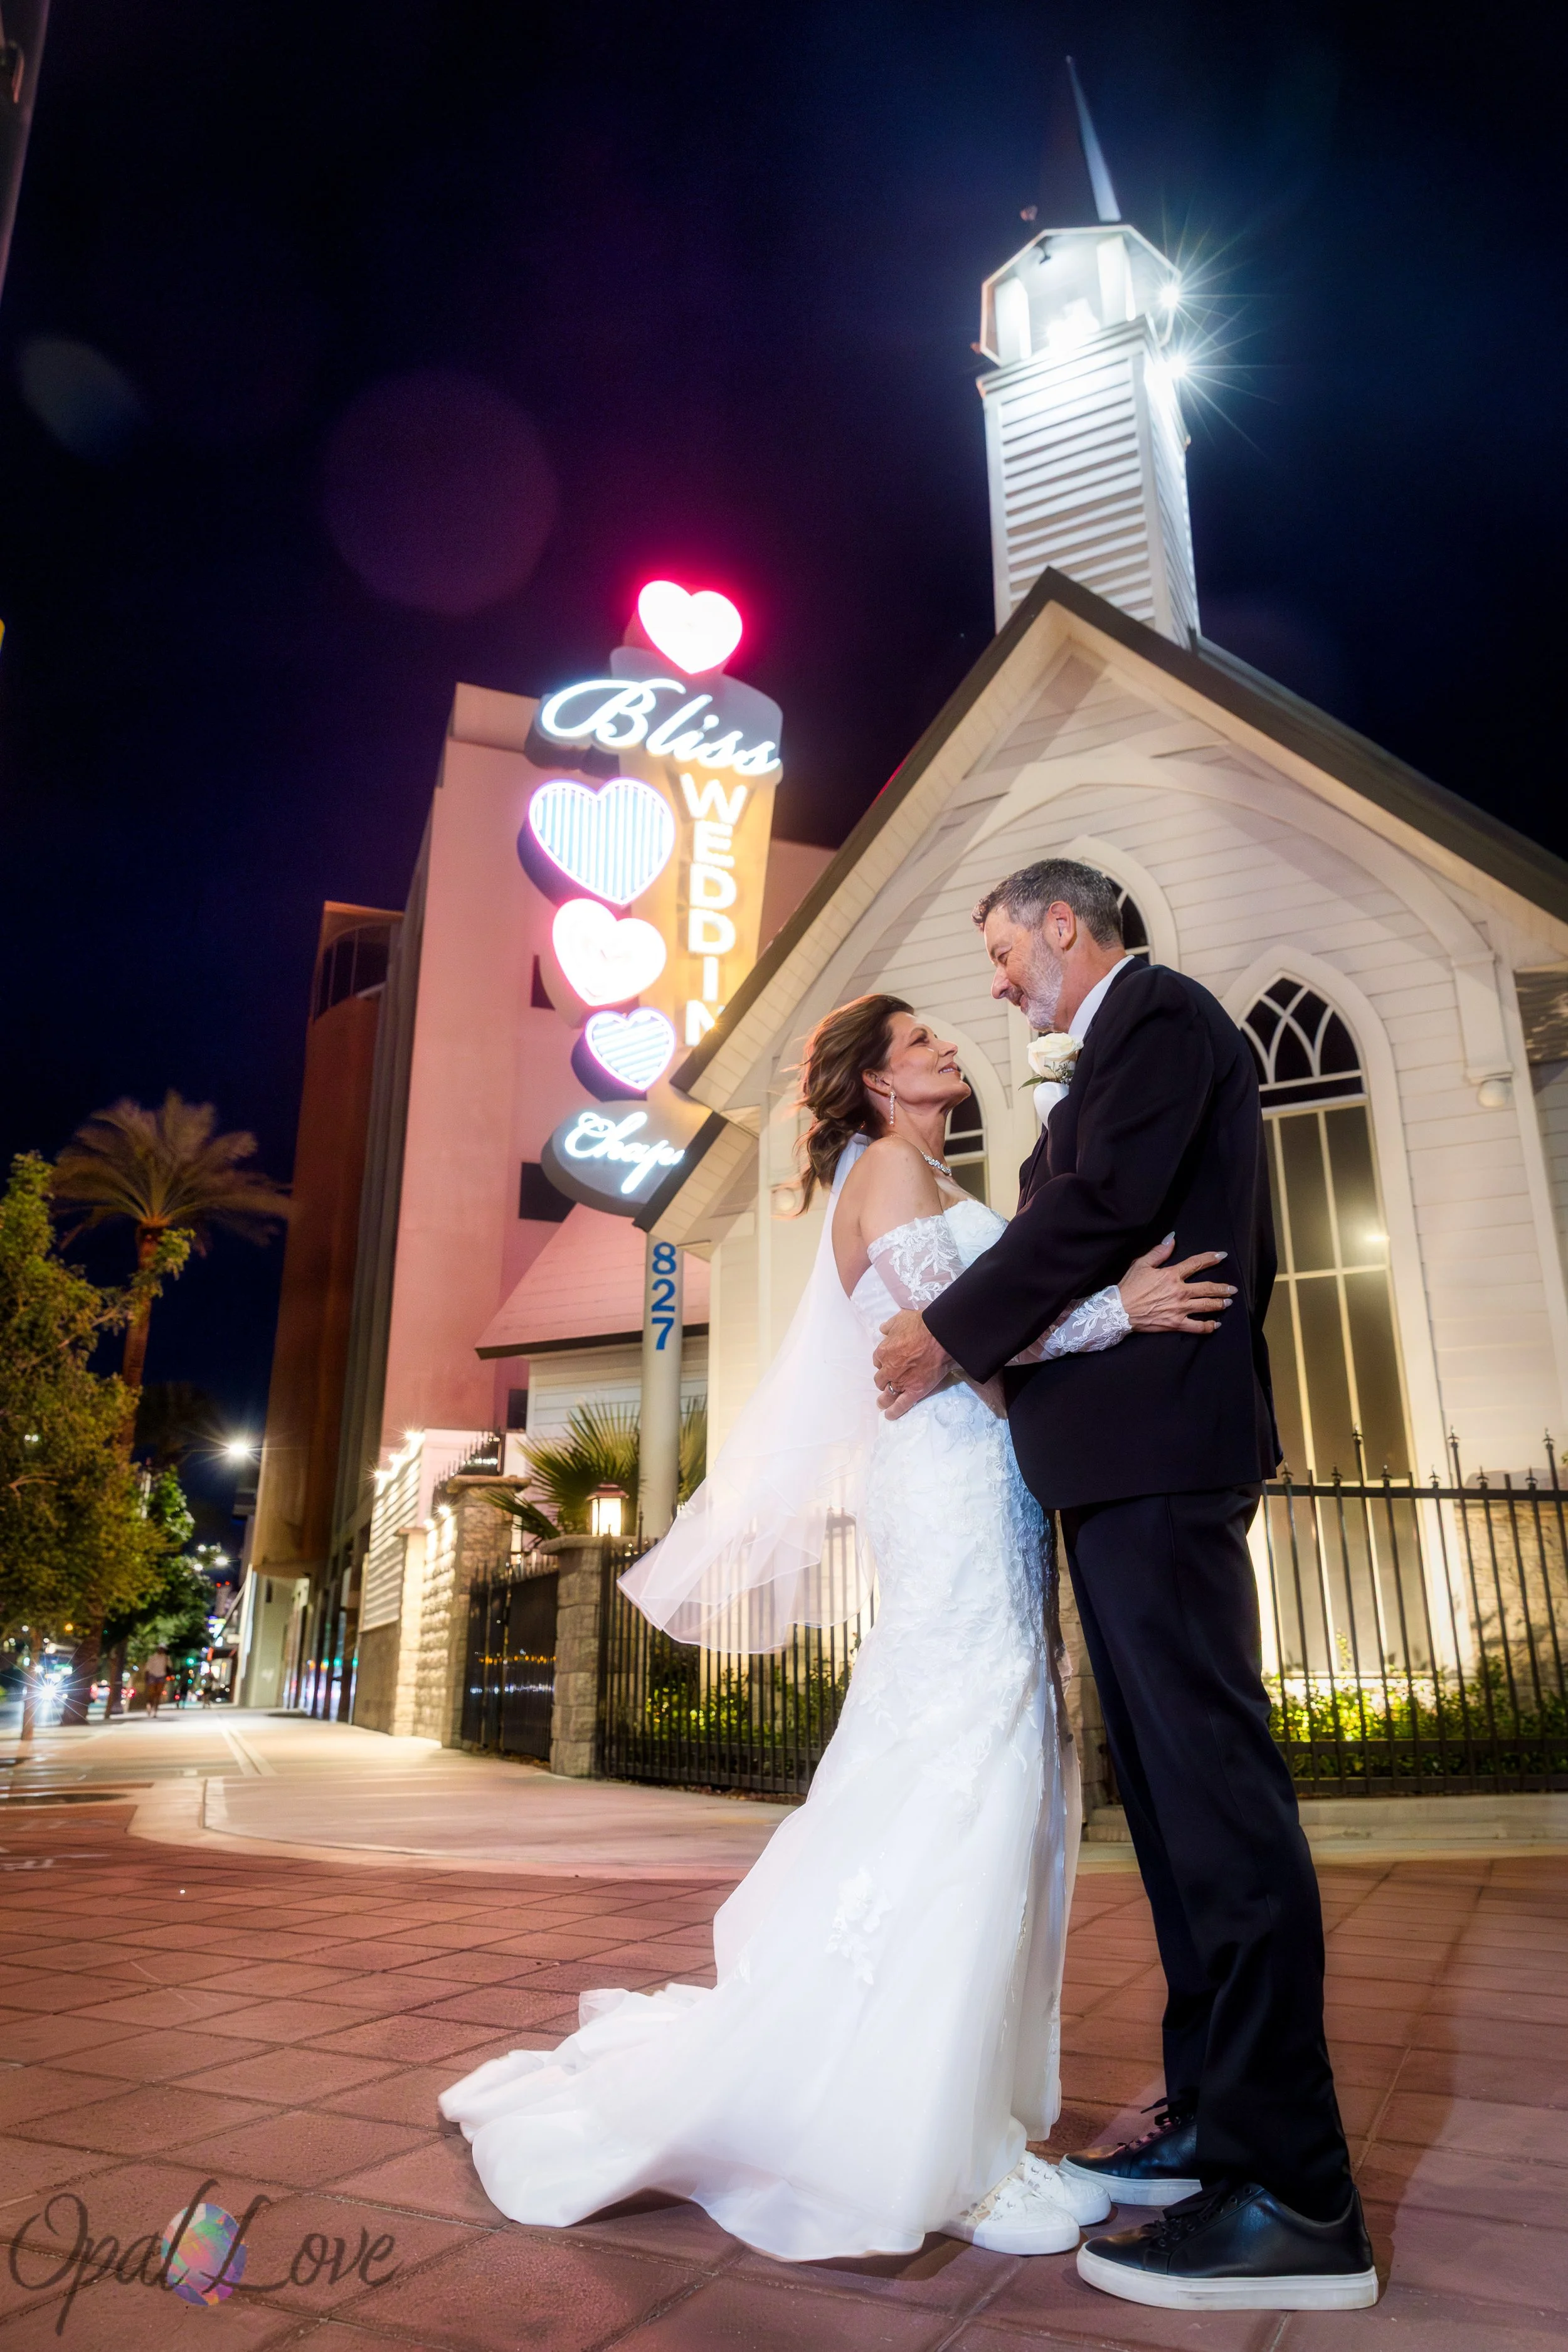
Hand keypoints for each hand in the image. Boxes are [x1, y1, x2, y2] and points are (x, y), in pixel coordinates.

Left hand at [872, 1310, 953, 1419]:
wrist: (940, 1336)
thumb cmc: (921, 1325)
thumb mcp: (900, 1319)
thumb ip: (889, 1326)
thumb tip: (883, 1330)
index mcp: (883, 1352)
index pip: (878, 1360)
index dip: (883, 1361)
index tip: (888, 1361)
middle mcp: (889, 1369)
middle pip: (881, 1378)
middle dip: (883, 1378)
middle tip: (888, 1379)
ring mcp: (901, 1381)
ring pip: (887, 1394)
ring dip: (883, 1399)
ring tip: (882, 1403)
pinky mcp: (915, 1390)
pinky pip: (902, 1404)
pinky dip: (894, 1411)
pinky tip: (889, 1415)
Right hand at [1118, 1235, 1235, 1334]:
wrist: (1119, 1311)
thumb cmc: (1129, 1287)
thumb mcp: (1141, 1264)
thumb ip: (1159, 1252)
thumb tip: (1172, 1239)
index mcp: (1172, 1275)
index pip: (1196, 1264)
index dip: (1211, 1259)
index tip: (1223, 1256)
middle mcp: (1180, 1291)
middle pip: (1208, 1288)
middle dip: (1223, 1288)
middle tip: (1233, 1289)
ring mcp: (1180, 1309)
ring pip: (1207, 1306)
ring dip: (1220, 1304)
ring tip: (1229, 1302)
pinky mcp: (1176, 1324)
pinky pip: (1197, 1327)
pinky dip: (1209, 1326)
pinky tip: (1216, 1324)